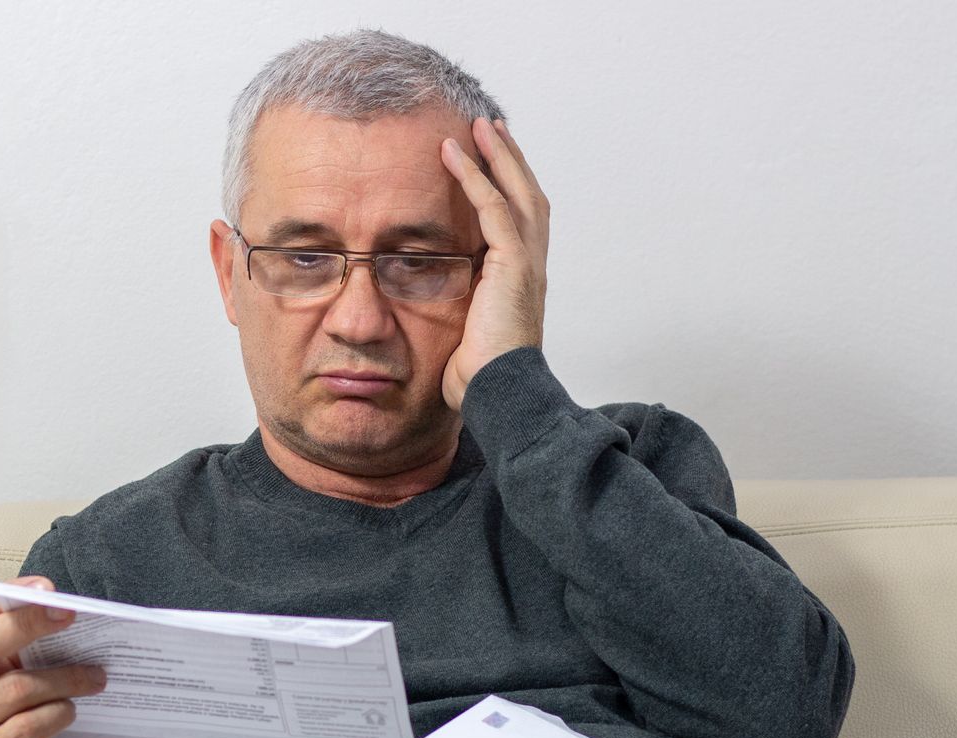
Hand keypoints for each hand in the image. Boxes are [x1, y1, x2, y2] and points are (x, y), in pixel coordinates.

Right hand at [0, 575, 107, 737]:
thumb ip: (16, 645)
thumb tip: (63, 610)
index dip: (4, 596)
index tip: (45, 588)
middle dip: (30, 624)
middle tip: (72, 615)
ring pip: (14, 689)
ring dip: (64, 678)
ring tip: (96, 676)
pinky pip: (25, 729)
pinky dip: (55, 715)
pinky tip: (70, 711)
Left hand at [439, 116, 549, 410]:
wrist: (498, 393)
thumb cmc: (478, 376)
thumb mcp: (462, 332)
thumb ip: (454, 309)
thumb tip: (425, 309)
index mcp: (521, 281)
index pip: (520, 221)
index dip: (509, 188)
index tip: (493, 161)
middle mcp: (531, 266)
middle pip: (527, 196)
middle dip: (510, 160)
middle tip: (491, 128)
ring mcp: (527, 262)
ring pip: (517, 192)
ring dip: (497, 155)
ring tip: (479, 127)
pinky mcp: (513, 263)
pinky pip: (493, 206)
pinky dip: (475, 175)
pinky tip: (454, 153)